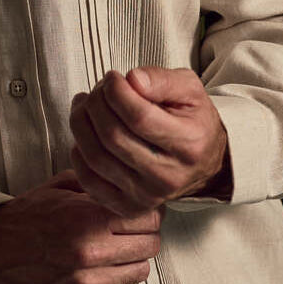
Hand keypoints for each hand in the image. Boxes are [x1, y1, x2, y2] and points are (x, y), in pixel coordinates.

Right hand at [0, 169, 161, 283]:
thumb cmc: (22, 220)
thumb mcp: (59, 188)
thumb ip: (97, 187)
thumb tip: (131, 189)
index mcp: (86, 219)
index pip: (148, 219)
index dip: (147, 213)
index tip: (140, 214)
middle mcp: (89, 254)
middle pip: (150, 246)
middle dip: (142, 236)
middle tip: (125, 233)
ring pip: (138, 273)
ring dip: (128, 262)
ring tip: (107, 254)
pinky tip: (93, 274)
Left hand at [69, 67, 231, 214]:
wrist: (204, 162)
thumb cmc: (192, 121)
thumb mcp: (189, 90)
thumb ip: (162, 80)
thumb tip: (132, 79)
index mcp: (189, 144)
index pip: (139, 117)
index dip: (116, 92)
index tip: (112, 77)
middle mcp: (168, 175)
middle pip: (113, 137)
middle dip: (96, 104)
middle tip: (98, 89)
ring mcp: (147, 195)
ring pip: (97, 157)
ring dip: (81, 124)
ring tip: (85, 104)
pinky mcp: (128, 206)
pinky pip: (90, 181)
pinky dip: (78, 154)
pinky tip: (85, 134)